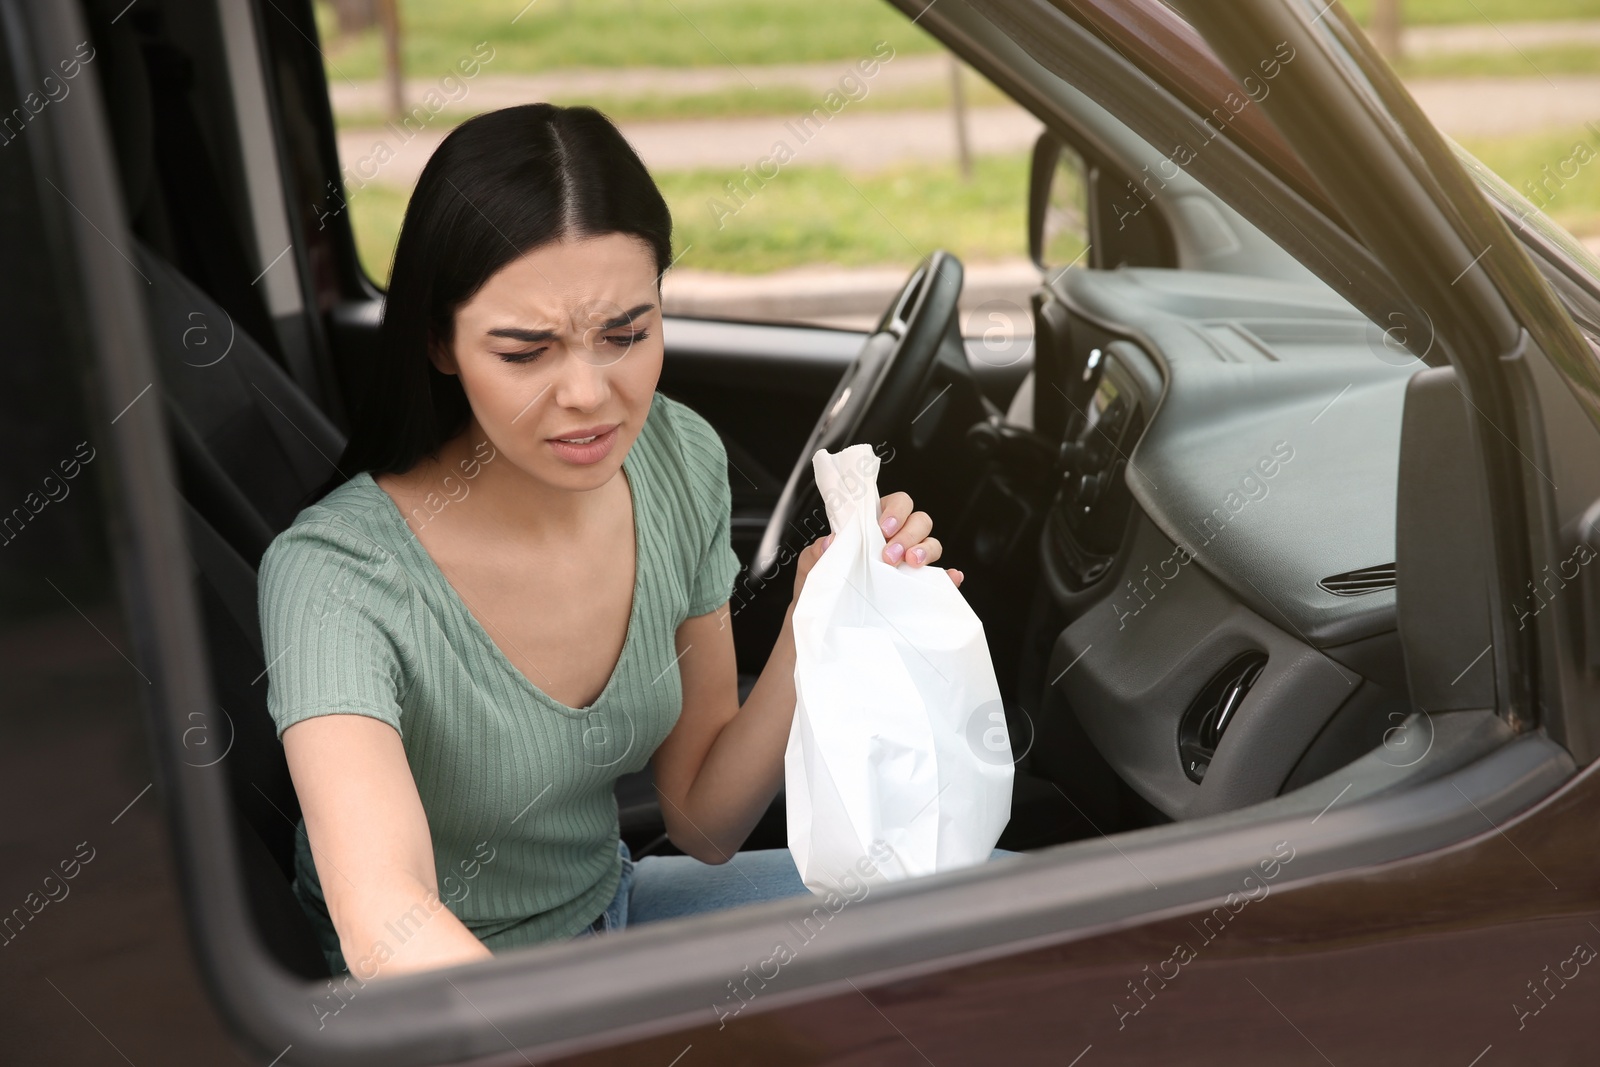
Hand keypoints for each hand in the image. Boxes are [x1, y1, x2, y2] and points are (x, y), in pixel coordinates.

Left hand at [789, 491, 962, 606]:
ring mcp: (911, 563)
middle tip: (890, 555)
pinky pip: (942, 579)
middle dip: (908, 534)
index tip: (883, 528)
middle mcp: (897, 541)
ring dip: (926, 550)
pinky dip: (949, 577)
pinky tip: (950, 579)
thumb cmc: (823, 587)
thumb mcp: (812, 566)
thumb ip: (817, 551)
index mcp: (874, 526)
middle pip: (919, 520)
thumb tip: (831, 542)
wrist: (825, 622)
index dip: (895, 510)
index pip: (896, 504)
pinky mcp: (921, 588)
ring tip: (911, 564)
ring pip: (932, 543)